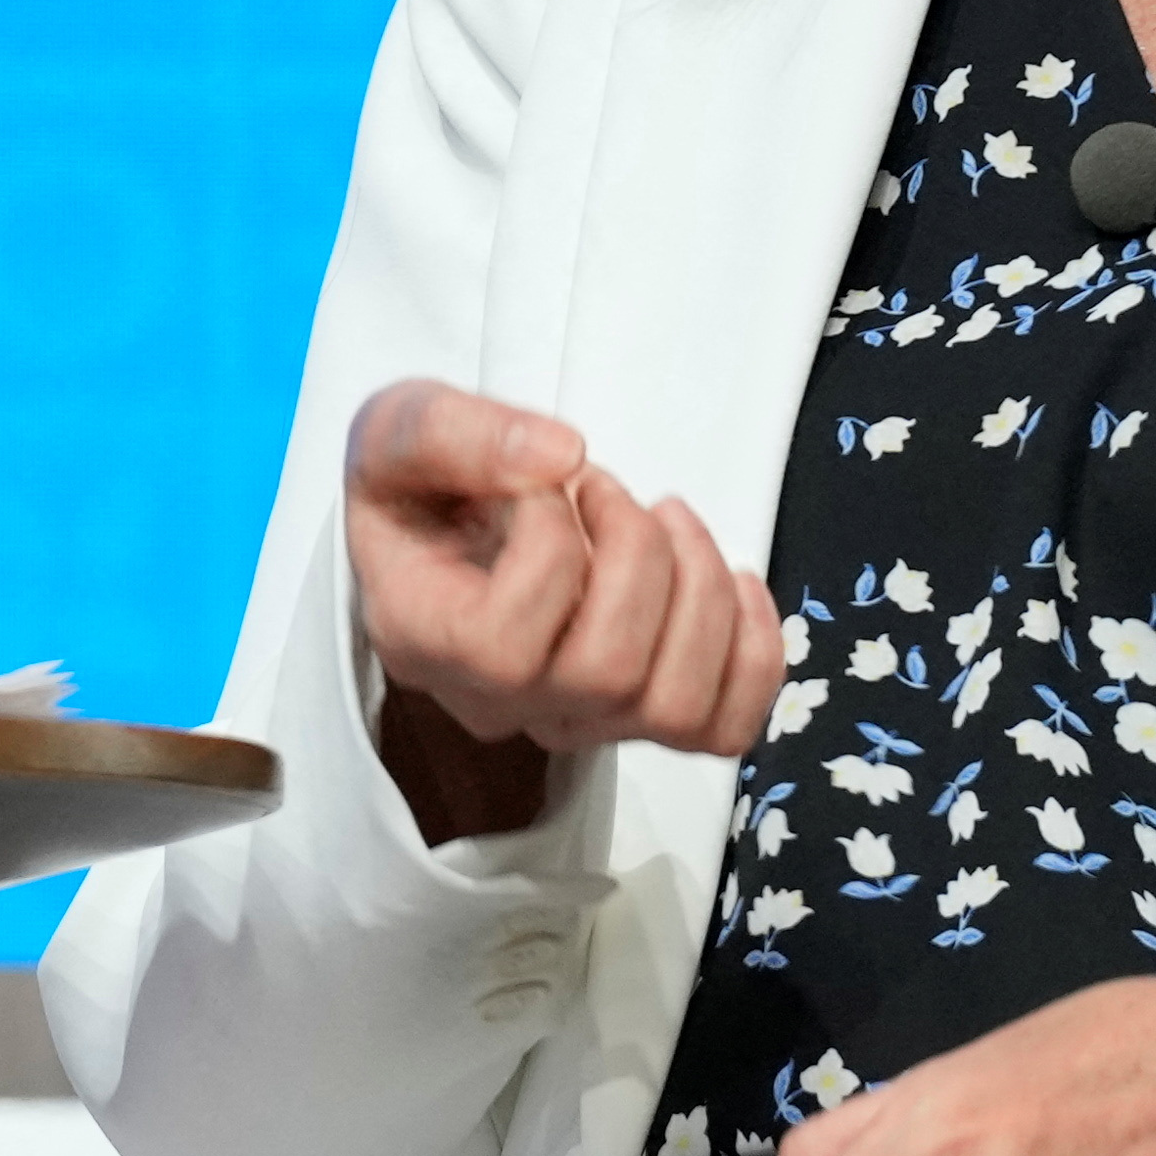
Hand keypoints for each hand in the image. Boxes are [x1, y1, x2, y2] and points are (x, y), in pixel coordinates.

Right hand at [346, 379, 785, 844]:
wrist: (440, 527)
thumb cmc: (421, 484)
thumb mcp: (402, 428)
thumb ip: (454, 432)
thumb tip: (561, 456)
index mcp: (424, 640)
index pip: (501, 645)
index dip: (548, 545)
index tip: (544, 482)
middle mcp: (498, 702)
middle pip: (606, 674)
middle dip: (637, 553)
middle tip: (608, 490)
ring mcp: (572, 718)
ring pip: (673, 706)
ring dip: (700, 590)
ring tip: (668, 520)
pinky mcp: (635, 716)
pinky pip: (724, 726)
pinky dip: (753, 651)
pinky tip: (729, 579)